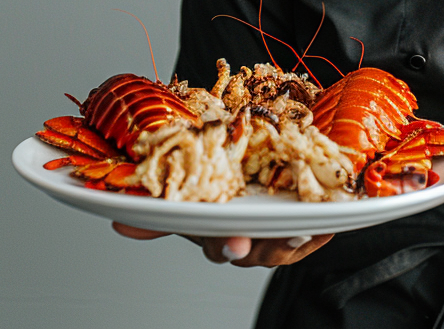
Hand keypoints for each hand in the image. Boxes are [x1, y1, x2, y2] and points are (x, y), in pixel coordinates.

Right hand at [111, 222, 332, 267]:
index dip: (228, 246)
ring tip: (301, 230)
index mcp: (220, 236)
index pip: (221, 246)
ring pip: (283, 247)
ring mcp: (277, 238)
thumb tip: (116, 220)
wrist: (263, 193)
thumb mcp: (191, 200)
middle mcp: (249, 242)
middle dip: (261, 246)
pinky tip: (328, 224)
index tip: (234, 240)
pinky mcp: (306, 231)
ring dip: (293, 241)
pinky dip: (321, 231)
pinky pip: (315, 236)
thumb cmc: (223, 201)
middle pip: (255, 251)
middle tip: (270, 235)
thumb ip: (158, 213)